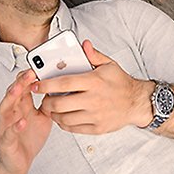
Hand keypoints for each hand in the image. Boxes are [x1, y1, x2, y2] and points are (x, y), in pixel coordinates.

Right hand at [0, 70, 52, 173]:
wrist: (19, 163)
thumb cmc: (29, 138)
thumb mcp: (42, 117)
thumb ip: (48, 103)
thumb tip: (60, 88)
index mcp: (21, 106)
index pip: (23, 86)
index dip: (28, 76)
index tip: (38, 66)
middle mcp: (12, 113)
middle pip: (13, 92)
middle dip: (21, 81)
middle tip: (30, 72)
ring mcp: (6, 126)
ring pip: (5, 107)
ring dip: (12, 97)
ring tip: (19, 88)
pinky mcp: (6, 140)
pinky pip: (9, 132)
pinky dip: (15, 126)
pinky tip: (22, 121)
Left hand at [36, 40, 153, 134]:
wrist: (137, 103)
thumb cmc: (121, 83)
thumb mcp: (109, 64)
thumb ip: (94, 55)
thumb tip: (83, 45)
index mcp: (94, 81)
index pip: (64, 83)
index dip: (46, 84)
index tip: (36, 84)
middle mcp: (94, 99)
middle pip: (60, 103)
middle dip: (46, 101)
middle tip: (43, 98)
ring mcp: (95, 115)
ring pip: (64, 118)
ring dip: (53, 113)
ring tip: (52, 107)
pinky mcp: (97, 128)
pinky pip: (73, 128)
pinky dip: (64, 124)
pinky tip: (63, 117)